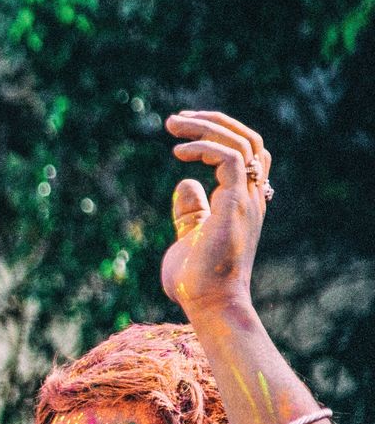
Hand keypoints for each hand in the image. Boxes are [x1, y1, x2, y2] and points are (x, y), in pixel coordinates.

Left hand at [163, 110, 271, 316]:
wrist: (208, 304)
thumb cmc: (196, 280)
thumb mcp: (189, 236)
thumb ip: (191, 212)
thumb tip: (185, 184)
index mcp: (243, 202)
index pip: (246, 154)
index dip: (218, 135)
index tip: (182, 132)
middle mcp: (251, 197)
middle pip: (250, 140)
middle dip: (214, 121)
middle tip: (175, 119)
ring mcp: (247, 200)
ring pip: (244, 143)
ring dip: (207, 127)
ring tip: (172, 125)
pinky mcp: (236, 205)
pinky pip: (231, 159)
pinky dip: (205, 148)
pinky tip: (179, 153)